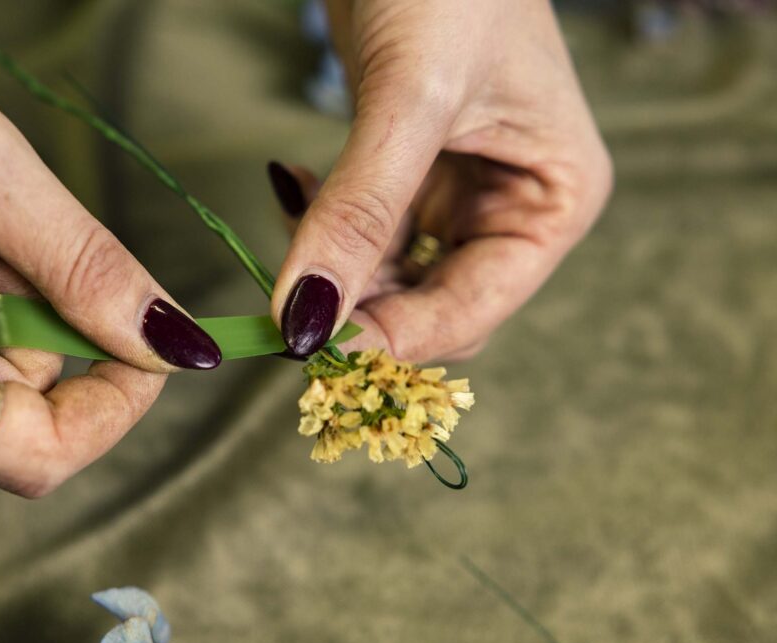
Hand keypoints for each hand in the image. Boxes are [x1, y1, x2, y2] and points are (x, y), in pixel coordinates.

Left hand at [269, 0, 611, 361]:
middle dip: (360, 307)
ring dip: (332, 266)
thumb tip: (305, 315)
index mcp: (552, 203)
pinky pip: (362, 231)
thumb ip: (361, 210)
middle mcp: (511, 209)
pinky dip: (321, 222)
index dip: (397, 337)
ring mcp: (457, 193)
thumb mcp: (413, 99)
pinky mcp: (408, 173)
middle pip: (429, 304)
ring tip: (289, 216)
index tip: (316, 346)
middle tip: (286, 305)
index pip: (473, 310)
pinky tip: (290, 182)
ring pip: (387, 275)